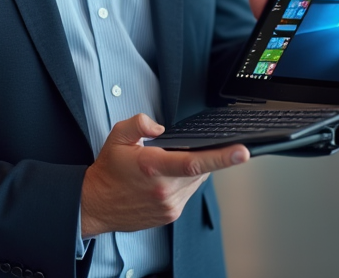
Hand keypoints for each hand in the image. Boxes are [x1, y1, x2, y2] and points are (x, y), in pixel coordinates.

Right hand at [80, 114, 248, 237]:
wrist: (96, 205)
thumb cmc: (109, 170)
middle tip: (190, 147)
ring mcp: (169, 205)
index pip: (193, 162)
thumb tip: (158, 126)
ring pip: (198, 181)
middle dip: (204, 155)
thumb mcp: (117, 137)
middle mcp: (163, 189)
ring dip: (194, 169)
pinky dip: (187, 182)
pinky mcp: (171, 214)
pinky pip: (190, 193)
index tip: (241, 152)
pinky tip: (171, 176)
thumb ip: (138, 124)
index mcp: (152, 167)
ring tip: (171, 162)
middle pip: (200, 170)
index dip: (221, 157)